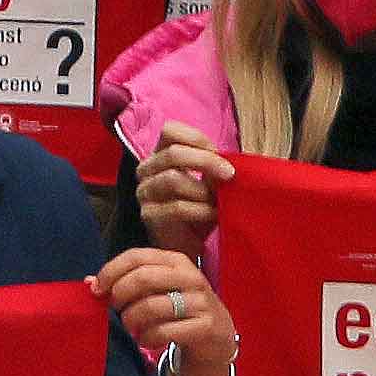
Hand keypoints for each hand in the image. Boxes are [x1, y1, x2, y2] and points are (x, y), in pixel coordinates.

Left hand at [99, 248, 237, 375]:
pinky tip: (148, 340)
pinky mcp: (206, 327)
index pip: (136, 256)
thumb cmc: (178, 309)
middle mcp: (191, 277)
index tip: (97, 289)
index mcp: (176, 261)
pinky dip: (147, 338)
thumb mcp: (156, 291)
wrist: (216, 337)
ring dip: (132, 320)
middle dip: (120, 296)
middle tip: (116, 309)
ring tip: (132, 326)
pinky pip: (164, 331)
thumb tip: (90, 283)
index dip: (111, 271)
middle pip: (142, 278)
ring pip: (151, 307)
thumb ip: (125, 283)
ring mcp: (201, 302)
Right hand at [133, 124, 228, 251]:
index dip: (197, 138)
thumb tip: (229, 165)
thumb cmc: (200, 208)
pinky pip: (176, 207)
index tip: (220, 153)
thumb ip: (214, 169)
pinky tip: (215, 215)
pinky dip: (201, 210)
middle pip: (173, 154)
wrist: (188, 244)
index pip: (170, 131)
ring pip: (172, 179)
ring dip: (203, 190)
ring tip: (219, 202)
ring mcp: (145, 193)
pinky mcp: (149, 215)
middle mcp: (147, 170)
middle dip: (206, 162)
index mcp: (161, 155)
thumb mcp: (209, 183)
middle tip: (230, 175)